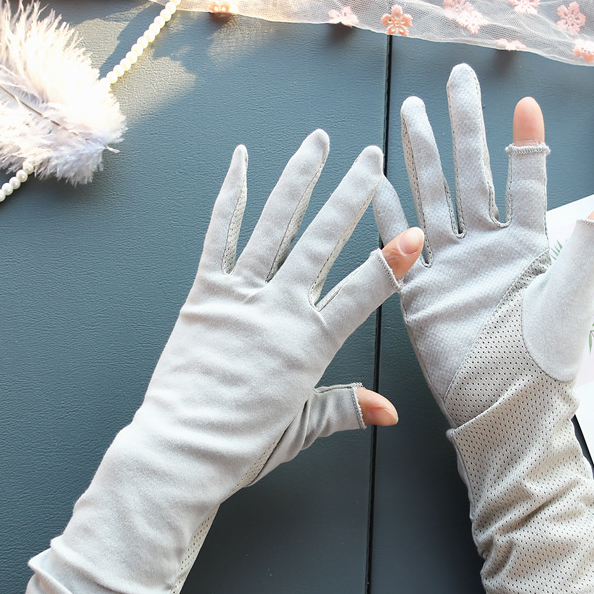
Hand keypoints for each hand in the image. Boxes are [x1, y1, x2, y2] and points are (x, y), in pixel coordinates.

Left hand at [8, 130, 420, 593]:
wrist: (181, 450)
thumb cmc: (241, 445)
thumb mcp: (303, 428)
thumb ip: (346, 408)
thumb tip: (389, 412)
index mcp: (308, 346)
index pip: (360, 295)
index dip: (390, 263)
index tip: (412, 233)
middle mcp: (277, 312)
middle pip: (320, 244)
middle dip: (349, 197)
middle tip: (370, 158)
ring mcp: (238, 298)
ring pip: (274, 228)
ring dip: (298, 181)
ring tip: (317, 144)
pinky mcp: (203, 296)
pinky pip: (218, 237)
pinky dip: (230, 198)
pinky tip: (240, 163)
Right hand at [374, 64, 593, 593]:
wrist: (503, 410)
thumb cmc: (543, 361)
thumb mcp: (570, 299)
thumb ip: (584, 246)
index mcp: (525, 246)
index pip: (523, 181)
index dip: (522, 143)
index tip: (522, 104)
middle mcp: (485, 249)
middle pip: (472, 175)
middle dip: (463, 129)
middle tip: (454, 84)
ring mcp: (450, 268)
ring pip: (433, 199)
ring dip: (423, 158)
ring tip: (410, 115)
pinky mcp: (420, 293)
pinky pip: (398, 247)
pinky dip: (386, 217)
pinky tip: (375, 186)